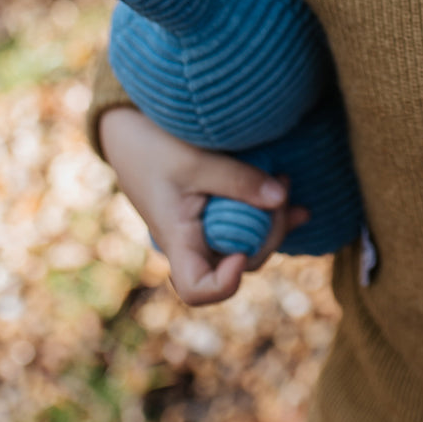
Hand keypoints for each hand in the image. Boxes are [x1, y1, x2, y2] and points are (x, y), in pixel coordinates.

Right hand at [100, 107, 306, 305]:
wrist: (129, 132)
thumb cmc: (153, 147)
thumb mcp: (195, 160)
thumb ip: (237, 180)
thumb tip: (282, 198)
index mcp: (177, 240)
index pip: (197, 289)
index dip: (225, 282)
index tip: (240, 253)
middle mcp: (193, 244)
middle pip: (241, 263)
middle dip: (270, 234)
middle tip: (282, 189)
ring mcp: (206, 232)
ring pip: (251, 244)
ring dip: (275, 220)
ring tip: (284, 179)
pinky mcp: (216, 215)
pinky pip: (250, 225)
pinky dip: (272, 213)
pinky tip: (292, 199)